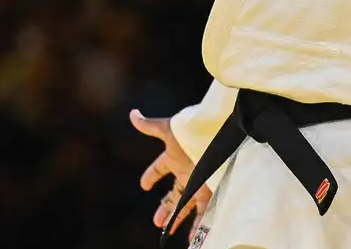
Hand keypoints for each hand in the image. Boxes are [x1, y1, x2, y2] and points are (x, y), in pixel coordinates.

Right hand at [130, 109, 212, 239]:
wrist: (218, 134)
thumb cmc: (191, 131)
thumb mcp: (168, 129)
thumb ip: (149, 125)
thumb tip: (132, 114)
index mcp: (174, 157)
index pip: (159, 169)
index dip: (151, 176)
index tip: (143, 184)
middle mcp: (186, 171)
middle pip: (173, 193)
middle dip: (165, 207)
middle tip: (157, 221)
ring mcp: (199, 181)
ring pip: (186, 205)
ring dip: (177, 219)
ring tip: (169, 232)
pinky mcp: (211, 189)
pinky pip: (203, 211)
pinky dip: (198, 225)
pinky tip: (195, 238)